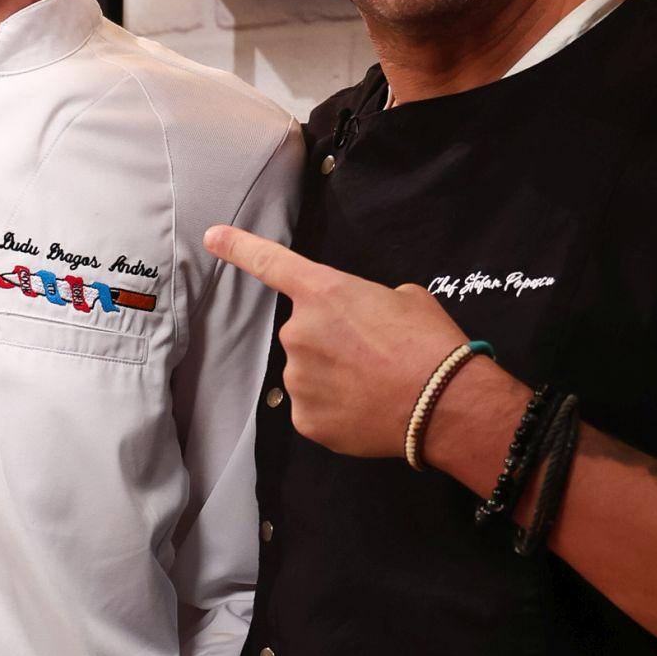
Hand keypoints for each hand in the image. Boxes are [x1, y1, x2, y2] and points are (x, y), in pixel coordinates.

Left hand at [203, 224, 466, 458]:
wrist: (444, 404)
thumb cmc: (430, 345)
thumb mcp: (406, 299)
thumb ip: (368, 301)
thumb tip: (365, 320)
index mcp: (324, 292)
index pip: (271, 263)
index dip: (239, 247)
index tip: (212, 237)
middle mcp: (299, 332)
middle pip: (305, 333)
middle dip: (333, 342)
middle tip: (374, 354)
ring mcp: (298, 378)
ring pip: (308, 373)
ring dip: (334, 377)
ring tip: (376, 384)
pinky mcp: (305, 418)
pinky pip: (313, 408)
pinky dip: (336, 409)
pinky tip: (366, 409)